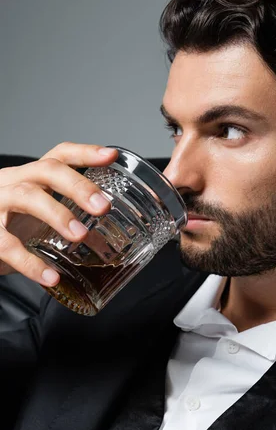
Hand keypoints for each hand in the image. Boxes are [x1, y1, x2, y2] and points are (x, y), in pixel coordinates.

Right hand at [0, 142, 117, 284]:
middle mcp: (11, 183)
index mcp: (29, 178)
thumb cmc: (6, 229)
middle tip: (103, 206)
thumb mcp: (37, 220)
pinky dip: (30, 262)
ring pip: (25, 197)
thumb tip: (104, 244)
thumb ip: (67, 226)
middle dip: (78, 185)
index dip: (84, 153)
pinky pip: (6, 244)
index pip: (58, 156)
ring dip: (57, 214)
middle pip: (46, 170)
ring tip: (81, 235)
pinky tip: (50, 276)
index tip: (110, 156)